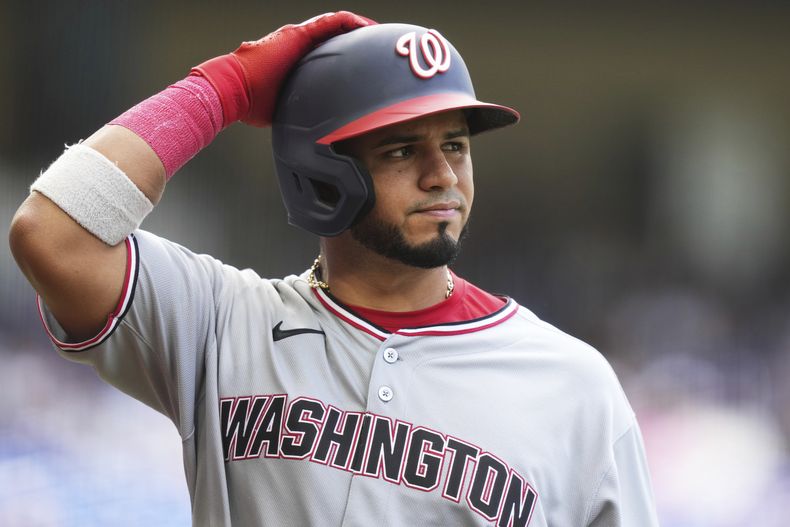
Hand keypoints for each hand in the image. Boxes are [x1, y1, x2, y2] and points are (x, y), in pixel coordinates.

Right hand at [191, 11, 374, 126]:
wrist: (233, 89)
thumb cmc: (250, 102)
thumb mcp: (282, 106)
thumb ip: (297, 109)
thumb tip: (307, 130)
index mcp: (293, 61)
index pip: (323, 53)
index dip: (343, 55)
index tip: (361, 63)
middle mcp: (296, 45)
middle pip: (331, 36)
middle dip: (353, 38)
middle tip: (372, 45)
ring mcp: (297, 37)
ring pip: (333, 25)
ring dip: (356, 26)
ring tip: (374, 30)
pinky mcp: (299, 34)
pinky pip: (331, 22)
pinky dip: (350, 21)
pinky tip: (365, 25)